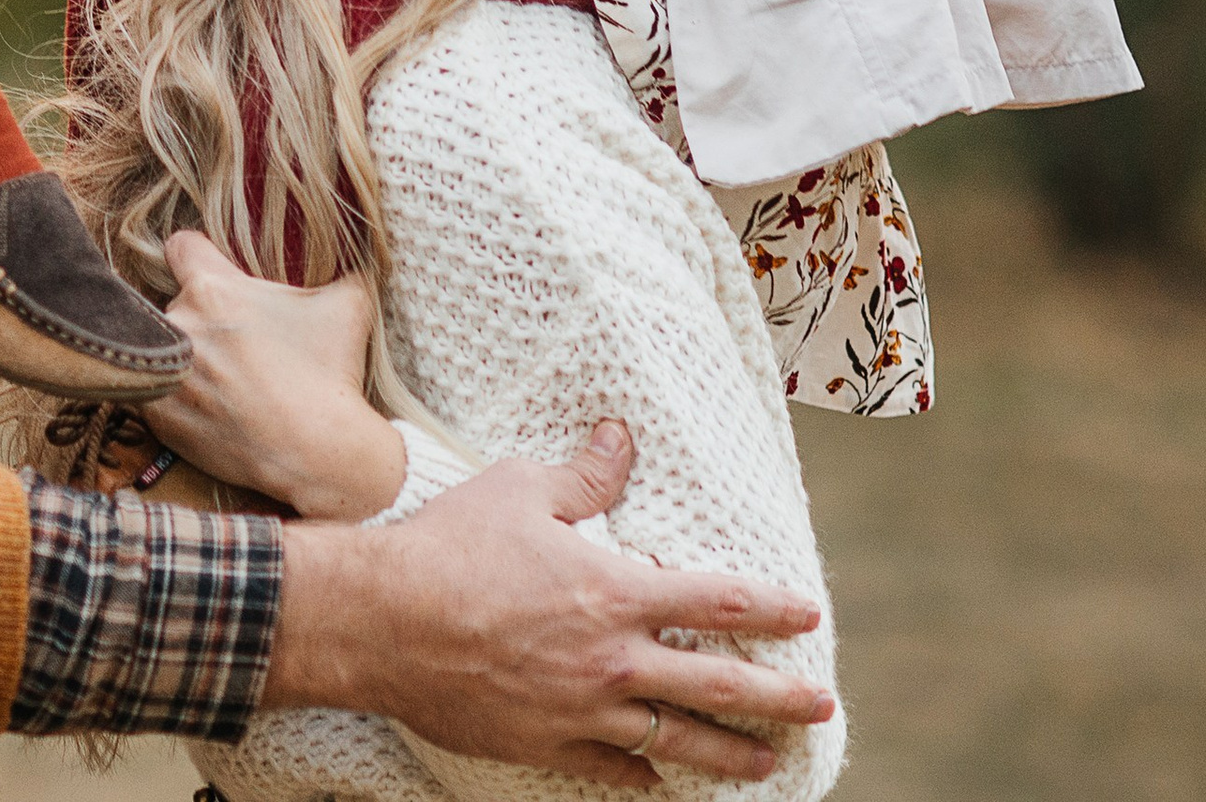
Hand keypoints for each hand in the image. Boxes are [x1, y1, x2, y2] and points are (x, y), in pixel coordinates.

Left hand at [147, 232, 404, 521]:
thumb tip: (358, 244)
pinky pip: (155, 391)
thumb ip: (343, 266)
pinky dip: (174, 397)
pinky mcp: (158, 416)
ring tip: (222, 376)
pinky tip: (210, 406)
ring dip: (184, 355)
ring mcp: (165, 373)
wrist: (318, 452)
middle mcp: (180, 324)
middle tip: (234, 340)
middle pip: (176, 302)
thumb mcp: (347, 304)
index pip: (179, 246)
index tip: (211, 271)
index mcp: (212, 288)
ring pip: (163, 347)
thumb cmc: (330, 373)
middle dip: (201, 314)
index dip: (197, 255)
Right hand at [267, 425, 833, 785]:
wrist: (384, 621)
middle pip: (719, 686)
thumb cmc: (452, 546)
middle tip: (821, 705)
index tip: (809, 614)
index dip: (772, 608)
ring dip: (730, 755)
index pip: (717, 600)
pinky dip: (644, 776)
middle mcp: (612, 660)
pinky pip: (613, 771)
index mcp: (615, 591)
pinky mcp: (547, 745)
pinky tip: (661, 779)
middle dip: (779, 697)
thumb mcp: (520, 489)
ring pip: (678, 741)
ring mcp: (583, 712)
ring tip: (767, 764)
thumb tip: (620, 437)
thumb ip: (583, 475)